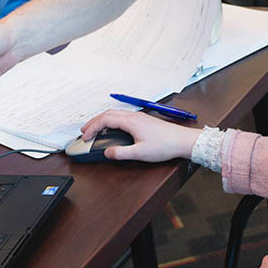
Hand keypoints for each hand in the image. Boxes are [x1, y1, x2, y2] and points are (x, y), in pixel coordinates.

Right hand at [79, 109, 200, 162]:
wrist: (182, 141)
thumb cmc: (164, 145)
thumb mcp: (140, 153)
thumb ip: (121, 153)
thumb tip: (107, 152)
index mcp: (130, 121)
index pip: (105, 120)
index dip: (92, 127)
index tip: (85, 136)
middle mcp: (133, 116)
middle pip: (108, 113)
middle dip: (94, 121)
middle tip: (85, 131)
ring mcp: (139, 116)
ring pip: (115, 113)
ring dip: (103, 119)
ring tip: (95, 128)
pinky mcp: (143, 120)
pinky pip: (122, 116)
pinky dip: (112, 120)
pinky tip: (113, 128)